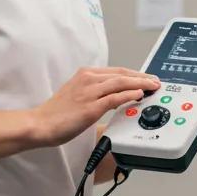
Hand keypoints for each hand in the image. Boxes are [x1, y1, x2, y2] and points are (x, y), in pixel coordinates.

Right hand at [32, 67, 159, 146]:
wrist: (40, 124)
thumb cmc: (57, 113)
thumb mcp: (79, 94)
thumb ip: (96, 91)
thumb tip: (117, 94)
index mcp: (86, 74)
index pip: (117, 71)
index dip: (135, 74)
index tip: (148, 78)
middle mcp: (88, 79)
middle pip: (122, 74)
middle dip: (142, 77)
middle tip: (156, 82)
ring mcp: (89, 92)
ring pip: (121, 83)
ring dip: (140, 84)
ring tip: (152, 87)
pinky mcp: (90, 107)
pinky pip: (114, 98)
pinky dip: (128, 95)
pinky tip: (138, 95)